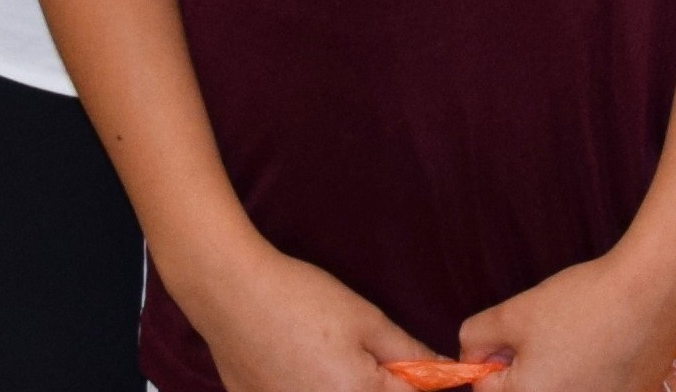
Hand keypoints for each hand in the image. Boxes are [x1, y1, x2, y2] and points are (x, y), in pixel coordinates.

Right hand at [166, 243, 440, 391]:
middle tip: (368, 358)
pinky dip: (310, 388)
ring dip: (345, 386)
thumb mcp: (367, 319)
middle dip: (381, 385)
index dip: (425, 384)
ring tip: (327, 357)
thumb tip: (444, 370)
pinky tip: (300, 367)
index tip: (428, 372)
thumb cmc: (301, 299)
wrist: (231, 294)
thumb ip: (409, 351)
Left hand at [459, 244, 675, 391]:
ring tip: (579, 337)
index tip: (513, 334)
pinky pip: (597, 388)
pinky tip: (606, 345)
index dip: (493, 358)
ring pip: (564, 389)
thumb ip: (476, 336)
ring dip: (561, 372)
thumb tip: (473, 354)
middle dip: (527, 369)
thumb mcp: (513, 312)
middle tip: (546, 334)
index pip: (487, 389)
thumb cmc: (581, 303)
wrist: (652, 294)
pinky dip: (595, 374)